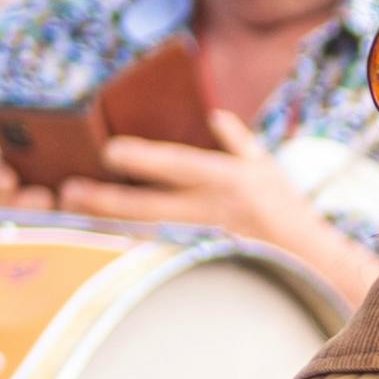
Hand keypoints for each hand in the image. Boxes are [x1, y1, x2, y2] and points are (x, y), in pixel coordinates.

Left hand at [55, 117, 378, 304]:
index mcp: (230, 180)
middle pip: (150, 207)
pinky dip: (126, 241)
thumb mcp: (267, 166)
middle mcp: (214, 211)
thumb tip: (212, 115)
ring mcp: (204, 241)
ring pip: (146, 231)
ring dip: (108, 222)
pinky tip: (100, 235)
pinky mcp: (200, 261)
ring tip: (76, 211)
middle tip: (70, 192)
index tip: (110, 151)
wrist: (308, 263)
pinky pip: (157, 249)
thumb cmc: (286, 210)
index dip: (143, 159)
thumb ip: (237, 140)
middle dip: (107, 200)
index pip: (179, 166)